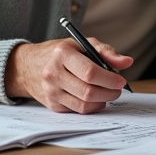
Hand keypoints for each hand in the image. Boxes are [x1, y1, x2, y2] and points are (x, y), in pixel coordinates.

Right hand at [4, 38, 131, 113]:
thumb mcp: (81, 44)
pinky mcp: (52, 104)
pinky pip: (77, 110)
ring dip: (103, 101)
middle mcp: (53, 73)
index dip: (109, 79)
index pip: (90, 72)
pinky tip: (96, 99)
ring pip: (84, 105)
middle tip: (118, 89)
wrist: (28, 66)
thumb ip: (106, 52)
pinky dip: (92, 107)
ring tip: (108, 93)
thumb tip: (127, 62)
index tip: (121, 81)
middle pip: (88, 91)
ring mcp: (51, 91)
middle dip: (109, 93)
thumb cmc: (60, 53)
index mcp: (62, 54)